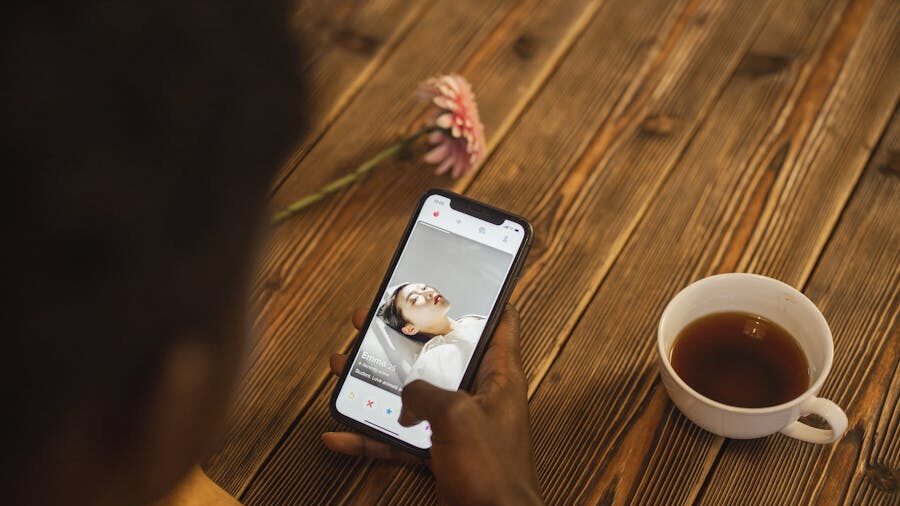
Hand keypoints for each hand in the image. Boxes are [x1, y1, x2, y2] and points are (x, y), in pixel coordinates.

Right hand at [324, 306, 542, 505]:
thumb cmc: (492, 472)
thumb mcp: (456, 415)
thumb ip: (425, 393)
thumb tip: (406, 398)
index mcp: (499, 375)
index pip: (501, 321)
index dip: (486, 296)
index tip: (464, 278)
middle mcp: (480, 395)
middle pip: (441, 353)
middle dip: (406, 335)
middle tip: (376, 318)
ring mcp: (459, 426)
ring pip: (413, 393)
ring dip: (377, 381)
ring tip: (344, 364)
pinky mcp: (441, 454)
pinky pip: (400, 438)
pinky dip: (371, 436)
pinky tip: (341, 434)